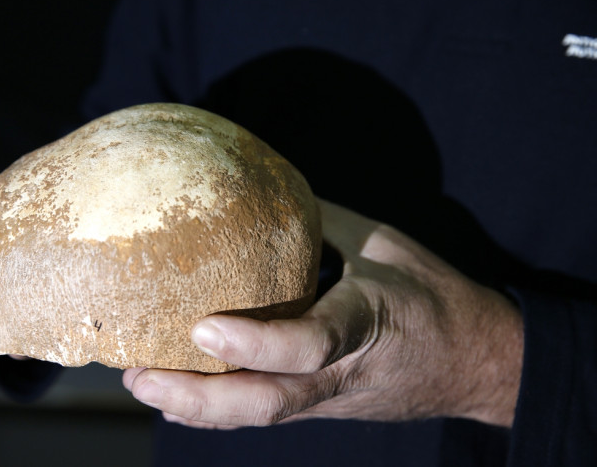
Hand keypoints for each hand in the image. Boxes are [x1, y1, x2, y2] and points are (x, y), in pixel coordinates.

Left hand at [123, 198, 522, 428]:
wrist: (474, 362)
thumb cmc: (430, 294)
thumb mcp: (384, 244)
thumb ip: (324, 225)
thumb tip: (262, 199)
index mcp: (367, 322)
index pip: (310, 344)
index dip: (257, 344)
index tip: (202, 329)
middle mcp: (342, 371)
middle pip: (268, 403)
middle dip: (199, 397)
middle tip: (141, 377)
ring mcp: (329, 396)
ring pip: (258, 416)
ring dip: (196, 406)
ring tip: (141, 383)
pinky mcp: (321, 404)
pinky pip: (263, 410)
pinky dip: (216, 406)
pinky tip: (176, 391)